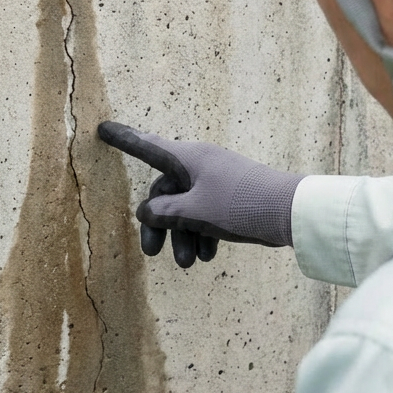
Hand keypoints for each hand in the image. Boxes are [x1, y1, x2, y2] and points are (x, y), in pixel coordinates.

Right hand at [97, 121, 304, 267]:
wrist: (291, 212)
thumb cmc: (240, 204)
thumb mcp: (194, 211)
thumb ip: (165, 212)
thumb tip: (147, 211)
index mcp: (188, 158)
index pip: (146, 146)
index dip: (124, 139)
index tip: (102, 128)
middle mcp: (200, 164)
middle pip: (166, 191)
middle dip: (159, 224)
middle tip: (152, 253)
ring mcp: (217, 181)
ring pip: (187, 207)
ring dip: (184, 236)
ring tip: (191, 263)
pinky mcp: (231, 197)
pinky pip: (206, 213)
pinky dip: (203, 233)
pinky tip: (209, 255)